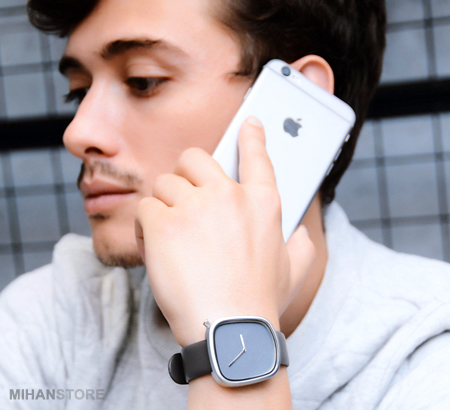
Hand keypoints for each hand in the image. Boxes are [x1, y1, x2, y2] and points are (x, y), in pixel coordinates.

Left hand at [135, 116, 314, 346]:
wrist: (230, 330)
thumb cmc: (259, 302)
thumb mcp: (293, 271)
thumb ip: (302, 247)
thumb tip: (303, 234)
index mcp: (262, 203)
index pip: (257, 157)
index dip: (252, 136)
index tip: (249, 122)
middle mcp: (228, 196)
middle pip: (194, 158)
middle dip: (185, 174)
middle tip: (182, 197)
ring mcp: (195, 207)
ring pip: (164, 184)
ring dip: (163, 208)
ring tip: (167, 237)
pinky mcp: (163, 224)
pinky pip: (145, 209)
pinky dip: (143, 227)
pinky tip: (151, 247)